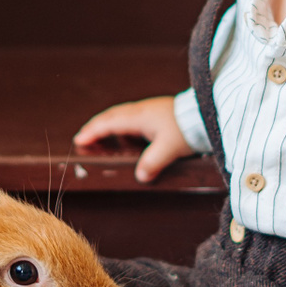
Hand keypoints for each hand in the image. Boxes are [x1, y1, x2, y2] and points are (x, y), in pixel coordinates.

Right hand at [74, 96, 193, 182]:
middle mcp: (141, 111)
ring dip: (108, 125)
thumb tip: (140, 176)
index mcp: (139, 117)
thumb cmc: (188, 128)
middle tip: (84, 137)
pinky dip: (122, 126)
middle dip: (96, 126)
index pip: (109, 123)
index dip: (93, 132)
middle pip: (111, 116)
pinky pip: (132, 118)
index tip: (79, 140)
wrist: (206, 114)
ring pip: (121, 115)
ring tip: (101, 137)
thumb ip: (153, 163)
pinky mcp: (157, 113)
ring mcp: (149, 110)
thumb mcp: (169, 149)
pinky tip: (126, 137)